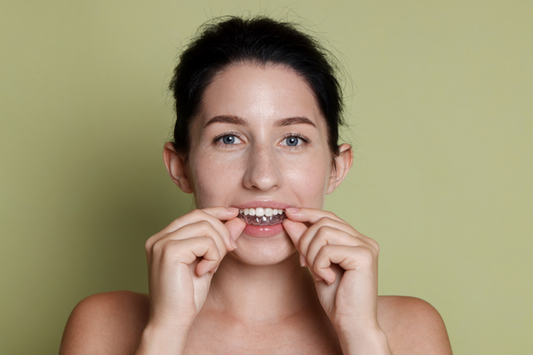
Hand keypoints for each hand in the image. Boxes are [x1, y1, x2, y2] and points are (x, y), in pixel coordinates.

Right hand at [144, 207, 245, 329]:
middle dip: (222, 231)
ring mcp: (161, 243)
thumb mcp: (209, 262)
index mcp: (164, 238)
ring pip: (205, 227)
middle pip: (200, 216)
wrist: (172, 321)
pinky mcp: (169, 251)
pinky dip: (213, 256)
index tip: (235, 214)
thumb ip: (219, 240)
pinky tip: (205, 272)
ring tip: (212, 266)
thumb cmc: (187, 297)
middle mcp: (158, 238)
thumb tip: (237, 220)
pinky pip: (205, 242)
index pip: (194, 214)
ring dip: (218, 247)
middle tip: (231, 250)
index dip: (216, 211)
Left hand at [283, 208, 381, 334]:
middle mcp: (365, 240)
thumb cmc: (336, 299)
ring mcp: (367, 247)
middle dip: (305, 240)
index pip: (329, 217)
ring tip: (318, 272)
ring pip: (324, 232)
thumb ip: (306, 241)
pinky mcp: (364, 256)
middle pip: (324, 221)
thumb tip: (289, 218)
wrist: (351, 324)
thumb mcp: (315, 264)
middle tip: (304, 263)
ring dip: (312, 254)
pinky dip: (319, 265)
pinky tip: (327, 279)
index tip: (288, 213)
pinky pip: (328, 249)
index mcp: (356, 240)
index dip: (308, 213)